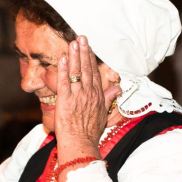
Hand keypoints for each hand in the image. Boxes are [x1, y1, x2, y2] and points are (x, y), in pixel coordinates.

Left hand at [54, 36, 120, 154]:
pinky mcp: (66, 101)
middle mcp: (89, 93)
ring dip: (75, 56)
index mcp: (97, 96)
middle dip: (84, 52)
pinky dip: (64, 70)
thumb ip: (109, 98)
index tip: (88, 47)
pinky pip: (64, 83)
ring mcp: (77, 96)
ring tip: (73, 42)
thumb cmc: (91, 132)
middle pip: (86, 68)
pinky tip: (63, 59)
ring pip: (76, 72)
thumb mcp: (104, 113)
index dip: (91, 59)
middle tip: (81, 37)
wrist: (82, 144)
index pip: (94, 73)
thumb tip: (118, 88)